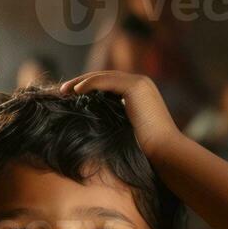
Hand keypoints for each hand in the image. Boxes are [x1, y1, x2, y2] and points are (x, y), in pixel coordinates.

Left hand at [59, 72, 180, 159]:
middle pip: (104, 77)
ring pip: (103, 76)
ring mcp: (140, 83)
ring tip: (64, 90)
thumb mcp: (126, 132)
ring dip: (81, 82)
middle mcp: (141, 84)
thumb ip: (114, 121)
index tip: (71, 97)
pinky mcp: (136, 87)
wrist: (165, 152)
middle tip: (63, 91)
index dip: (89, 88)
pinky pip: (106, 81)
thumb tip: (94, 126)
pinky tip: (75, 91)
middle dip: (82, 82)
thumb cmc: (146, 151)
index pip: (109, 85)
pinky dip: (89, 84)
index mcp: (140, 93)